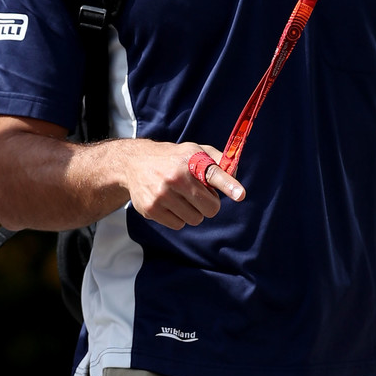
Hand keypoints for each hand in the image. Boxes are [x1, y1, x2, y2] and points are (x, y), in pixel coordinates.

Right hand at [122, 140, 244, 230]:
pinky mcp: (151, 209)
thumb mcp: (195, 150)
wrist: (135, 162)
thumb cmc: (173, 158)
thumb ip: (218, 160)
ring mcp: (161, 195)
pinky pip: (178, 225)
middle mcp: (175, 178)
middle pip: (210, 208)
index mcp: (190, 161)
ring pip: (195, 219)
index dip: (229, 185)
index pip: (214, 174)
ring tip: (182, 197)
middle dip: (209, 204)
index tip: (240, 194)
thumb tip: (236, 174)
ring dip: (193, 212)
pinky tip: (170, 203)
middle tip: (199, 194)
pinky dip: (178, 217)